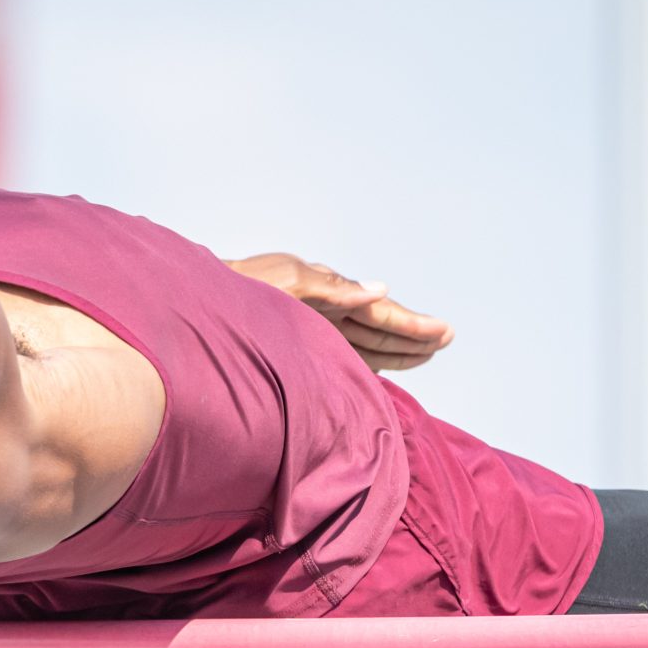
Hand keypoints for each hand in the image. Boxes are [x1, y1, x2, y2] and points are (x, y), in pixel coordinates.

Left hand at [228, 252, 454, 370]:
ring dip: (395, 347)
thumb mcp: (288, 281)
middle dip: (412, 334)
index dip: (412, 324)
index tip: (444, 333)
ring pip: (365, 341)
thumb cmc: (239, 289)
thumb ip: (334, 288)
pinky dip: (366, 359)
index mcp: (328, 293)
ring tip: (426, 352)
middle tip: (446, 340)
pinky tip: (378, 365)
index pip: (379, 312)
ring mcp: (313, 329)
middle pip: (378, 327)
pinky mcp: (299, 346)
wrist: (200, 306)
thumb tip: (379, 289)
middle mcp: (325, 311)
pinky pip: (343, 353)